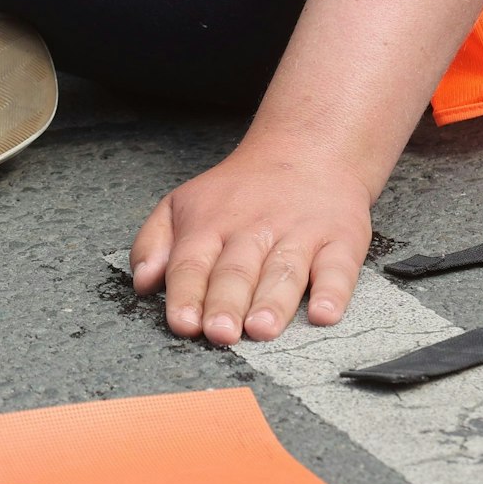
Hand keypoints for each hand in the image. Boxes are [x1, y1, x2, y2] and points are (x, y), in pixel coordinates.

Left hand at [129, 144, 374, 344]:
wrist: (308, 149)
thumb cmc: (239, 190)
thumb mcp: (182, 203)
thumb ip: (153, 243)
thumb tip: (142, 283)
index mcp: (211, 224)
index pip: (193, 262)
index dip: (187, 294)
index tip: (183, 323)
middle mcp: (254, 229)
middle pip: (237, 271)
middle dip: (226, 303)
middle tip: (221, 333)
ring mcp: (299, 234)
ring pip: (283, 271)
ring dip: (273, 302)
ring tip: (261, 328)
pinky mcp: (340, 240)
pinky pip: (338, 268)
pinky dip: (333, 292)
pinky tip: (324, 314)